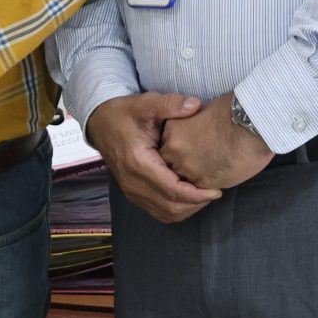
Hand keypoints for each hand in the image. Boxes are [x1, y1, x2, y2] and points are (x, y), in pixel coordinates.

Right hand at [83, 91, 221, 224]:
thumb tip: (195, 105)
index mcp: (138, 163)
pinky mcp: (133, 193)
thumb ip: (170, 104)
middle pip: (172, 207)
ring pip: (166, 214)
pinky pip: (158, 212)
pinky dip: (176, 210)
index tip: (217, 189)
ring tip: (204, 195)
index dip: (198, 194)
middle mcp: (133, 183)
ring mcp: (131, 191)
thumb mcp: (145, 103)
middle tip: (215, 192)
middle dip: (197, 204)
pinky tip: (188, 197)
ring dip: (188, 209)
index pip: (173, 190)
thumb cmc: (124, 113)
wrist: (100, 122)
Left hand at [159, 93, 273, 192]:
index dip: (182, 146)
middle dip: (184, 162)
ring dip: (195, 175)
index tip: (194, 146)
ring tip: (212, 168)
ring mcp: (188, 168)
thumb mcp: (203, 109)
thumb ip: (192, 123)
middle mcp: (175, 150)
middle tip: (203, 159)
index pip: (169, 144)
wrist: (251, 124)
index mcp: (172, 129)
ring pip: (183, 179)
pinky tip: (220, 177)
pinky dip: (207, 185)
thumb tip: (197, 129)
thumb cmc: (233, 110)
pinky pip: (199, 190)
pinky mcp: (204, 183)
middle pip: (171, 163)